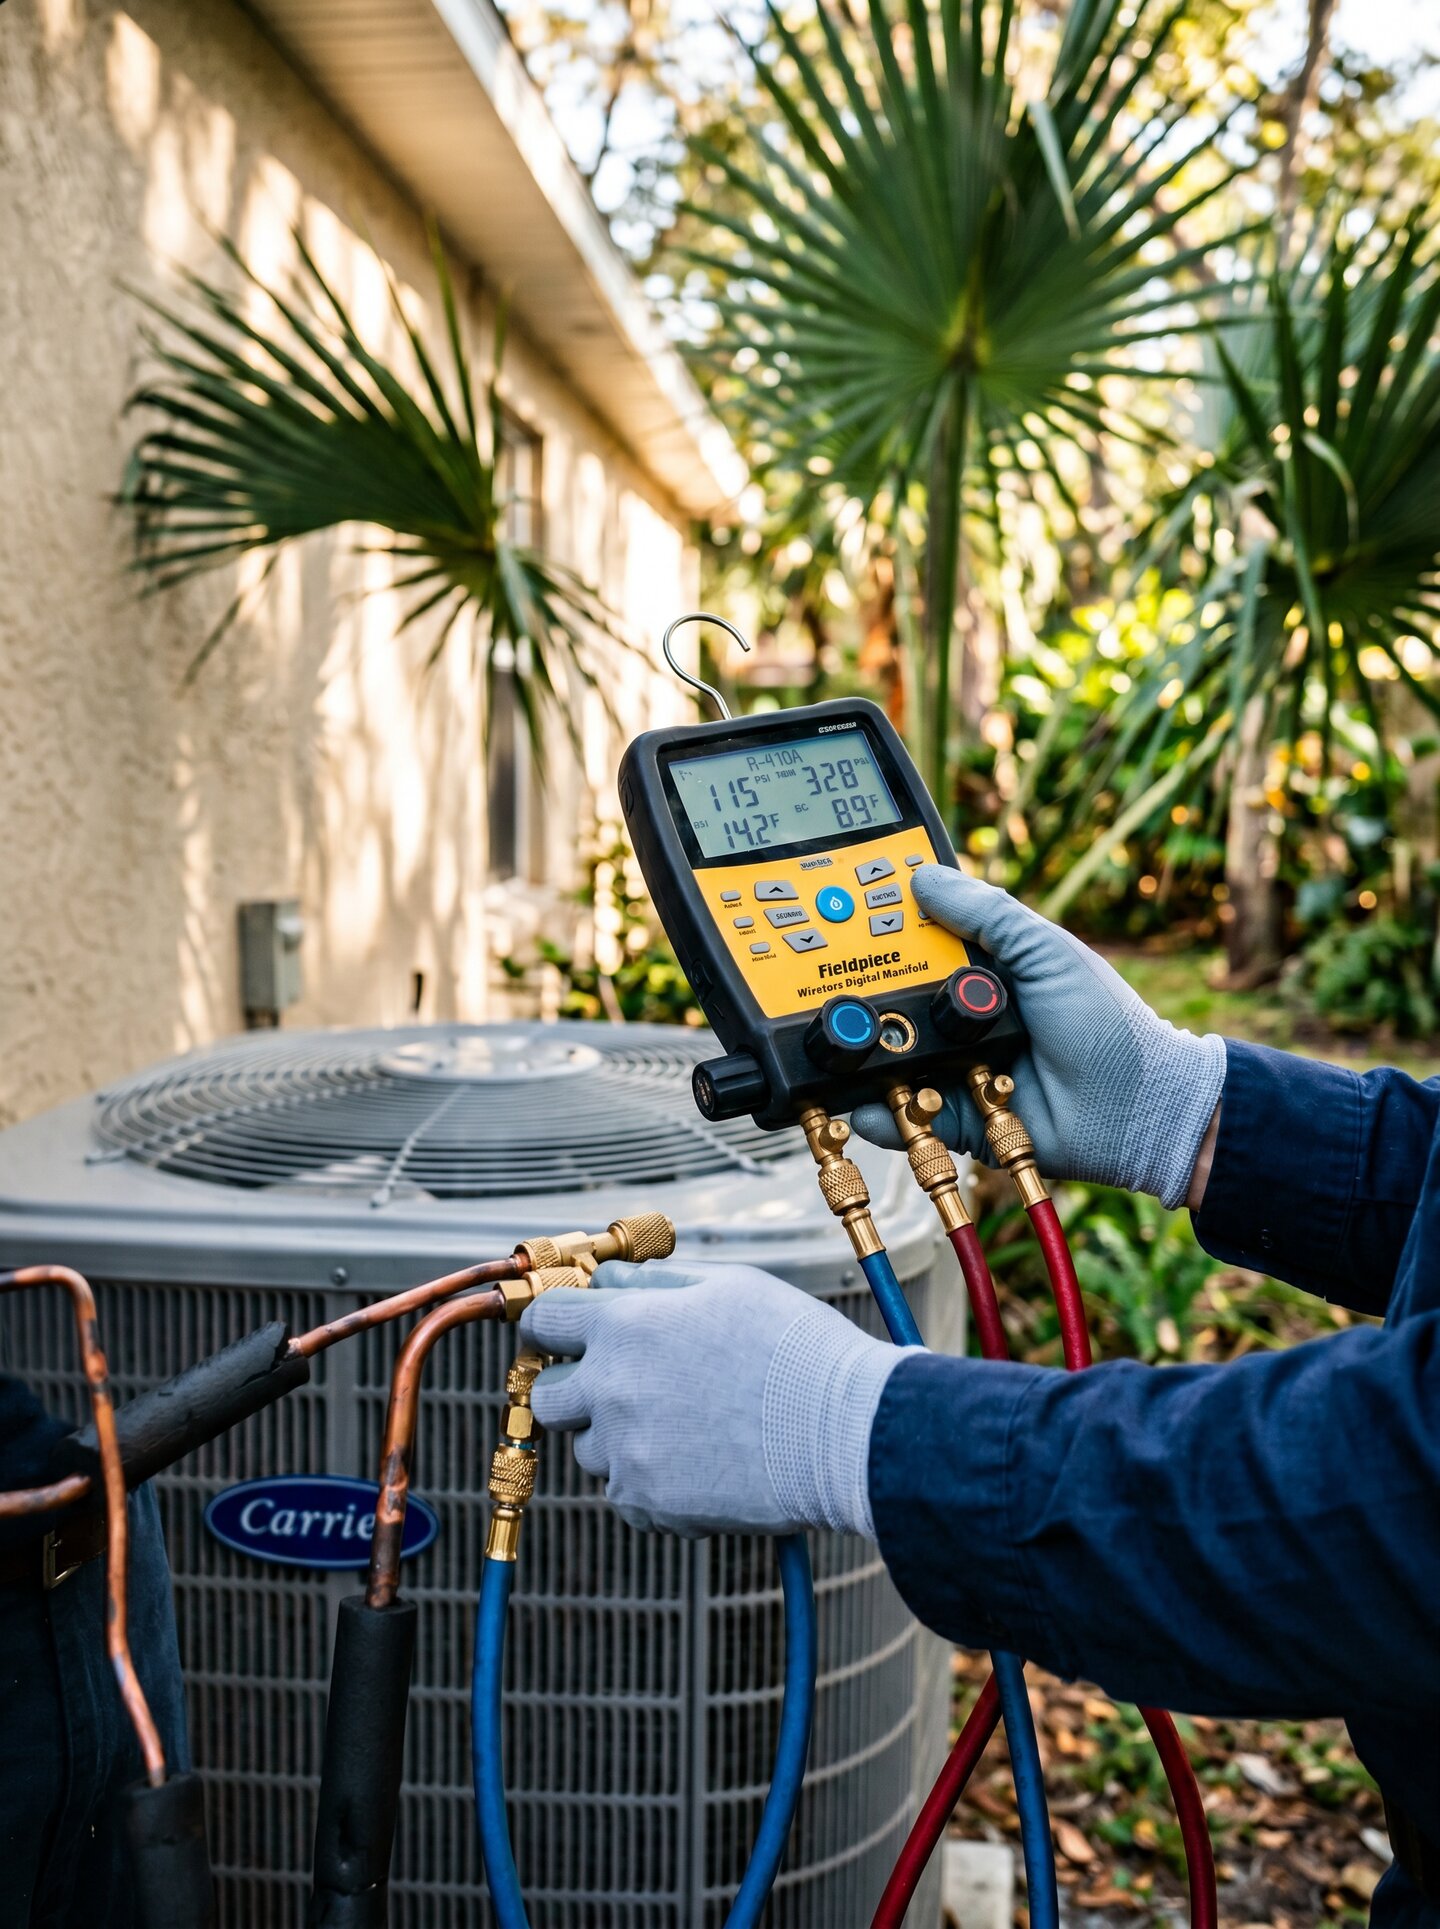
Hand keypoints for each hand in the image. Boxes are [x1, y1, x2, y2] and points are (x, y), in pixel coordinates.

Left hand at [518, 1259, 908, 1537]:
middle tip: (626, 1385)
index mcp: (627, 1325)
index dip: (553, 1324)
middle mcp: (613, 1389)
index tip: (566, 1333)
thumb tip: (610, 1280)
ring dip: (620, 1438)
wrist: (845, 1433)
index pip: (543, 1320)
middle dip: (576, 1388)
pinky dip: (650, 1481)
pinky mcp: (650, 1501)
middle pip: (548, 1395)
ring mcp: (627, 1451)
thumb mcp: (730, 1286)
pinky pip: (624, 1493)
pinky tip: (701, 1460)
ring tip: (688, 1423)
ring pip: (589, 1448)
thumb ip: (657, 1282)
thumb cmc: (796, 1348)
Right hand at [851, 869, 1224, 1207]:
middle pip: (889, 1000)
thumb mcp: (1046, 950)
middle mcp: (960, 1018)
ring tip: (834, 1043)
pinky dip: (876, 1112)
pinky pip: (903, 1115)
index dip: (879, 928)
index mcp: (981, 971)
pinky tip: (854, 1100)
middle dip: (855, 994)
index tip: (835, 911)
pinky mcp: (955, 1119)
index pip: (916, 942)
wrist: (1139, 1109)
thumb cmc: (1106, 1023)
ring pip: (889, 1058)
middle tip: (817, 983)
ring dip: (861, 1053)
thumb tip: (922, 875)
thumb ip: (987, 913)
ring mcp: (955, 1068)